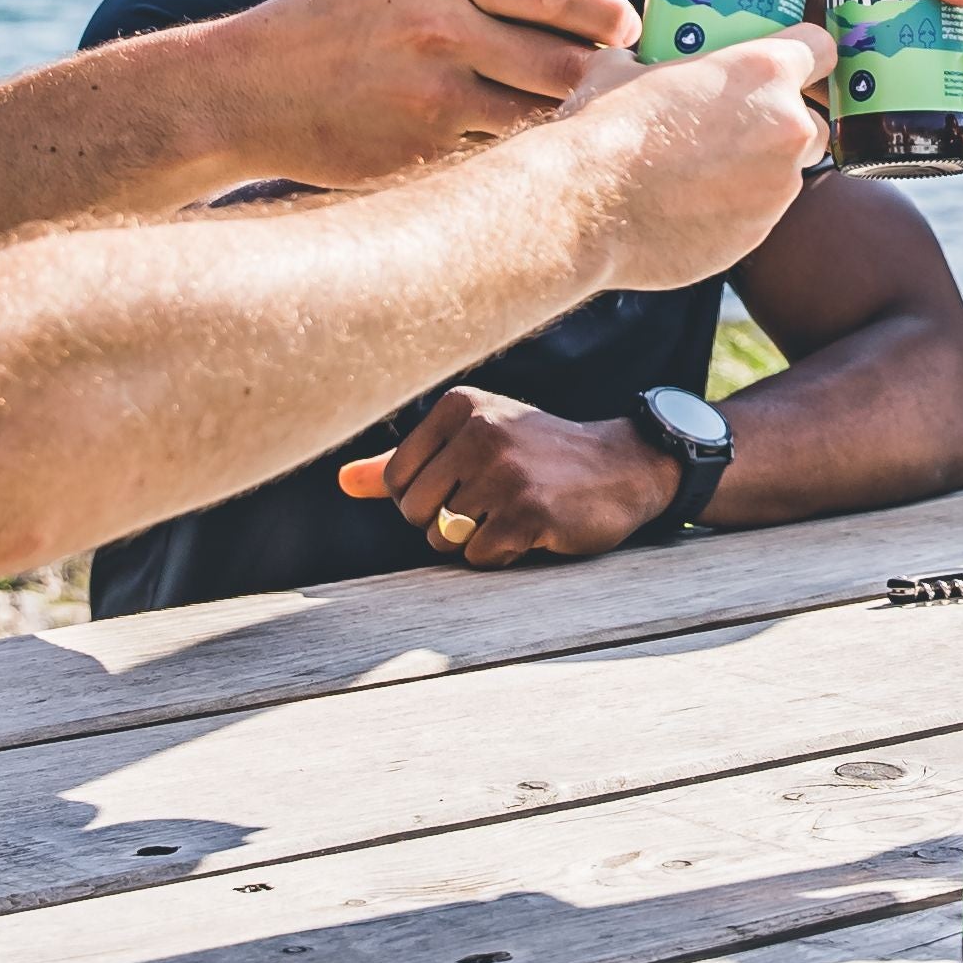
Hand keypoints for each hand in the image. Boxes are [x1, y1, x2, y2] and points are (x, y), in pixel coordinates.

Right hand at [182, 0, 638, 183]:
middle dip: (603, 76)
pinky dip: (523, 154)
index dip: (604, 11)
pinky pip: (500, 157)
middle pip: (563, 64)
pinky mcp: (423, 156)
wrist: (244, 93)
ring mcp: (432, 101)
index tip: (628, 23)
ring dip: (570, 121)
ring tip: (590, 119)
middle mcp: (440, 33)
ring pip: (540, 118)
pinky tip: (534, 153)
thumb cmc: (328, 26)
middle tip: (625, 79)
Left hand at [340, 386, 679, 567]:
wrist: (621, 467)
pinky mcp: (527, 510)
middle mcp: (478, 430)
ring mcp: (503, 470)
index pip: (394, 480)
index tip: (470, 482)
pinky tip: (533, 528)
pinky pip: (477, 556)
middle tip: (494, 502)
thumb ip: (407, 461)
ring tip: (515, 511)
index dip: (426, 497)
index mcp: (458, 406)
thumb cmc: (537, 456)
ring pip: (443, 538)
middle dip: (447, 522)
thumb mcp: (473, 441)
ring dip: (477, 539)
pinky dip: (502, 554)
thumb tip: (341, 481)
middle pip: (413, 512)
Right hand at [552, 27, 832, 293]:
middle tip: (738, 129)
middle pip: (813, 121)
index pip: (820, 49)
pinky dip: (734, 210)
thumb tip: (629, 61)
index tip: (788, 66)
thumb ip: (648, 62)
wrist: (586, 204)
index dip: (804, 56)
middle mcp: (786, 127)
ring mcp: (778, 187)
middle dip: (783, 126)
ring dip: (758, 172)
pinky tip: (689, 205)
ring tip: (702, 173)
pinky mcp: (757, 233)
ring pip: (786, 174)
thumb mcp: (622, 70)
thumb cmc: (605, 129)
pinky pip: (757, 215)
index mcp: (764, 71)